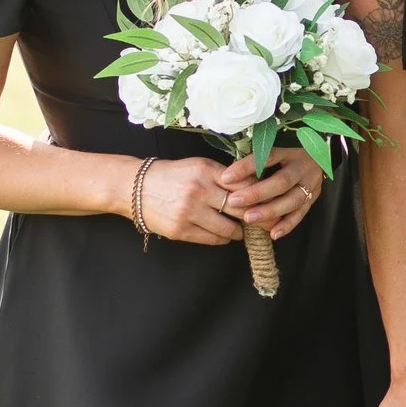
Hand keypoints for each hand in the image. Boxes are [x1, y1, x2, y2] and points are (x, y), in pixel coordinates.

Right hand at [138, 156, 258, 248]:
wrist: (134, 187)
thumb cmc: (171, 175)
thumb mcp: (198, 166)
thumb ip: (224, 176)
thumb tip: (255, 188)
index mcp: (206, 170)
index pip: (244, 186)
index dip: (261, 197)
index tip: (271, 203)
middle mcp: (199, 191)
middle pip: (241, 209)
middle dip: (258, 218)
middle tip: (266, 223)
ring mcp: (189, 212)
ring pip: (229, 229)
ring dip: (238, 231)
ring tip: (240, 228)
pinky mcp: (180, 230)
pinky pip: (212, 239)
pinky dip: (222, 238)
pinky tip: (224, 234)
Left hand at [220, 148, 324, 240]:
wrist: (318, 153)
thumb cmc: (287, 152)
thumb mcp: (275, 146)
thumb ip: (257, 159)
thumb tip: (229, 175)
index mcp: (291, 148)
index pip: (268, 157)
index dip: (246, 167)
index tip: (226, 178)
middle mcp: (303, 165)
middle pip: (281, 181)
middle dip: (256, 193)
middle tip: (234, 201)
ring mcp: (311, 182)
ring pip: (292, 200)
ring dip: (270, 211)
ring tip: (248, 219)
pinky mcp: (314, 196)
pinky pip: (301, 213)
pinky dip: (287, 225)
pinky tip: (273, 234)